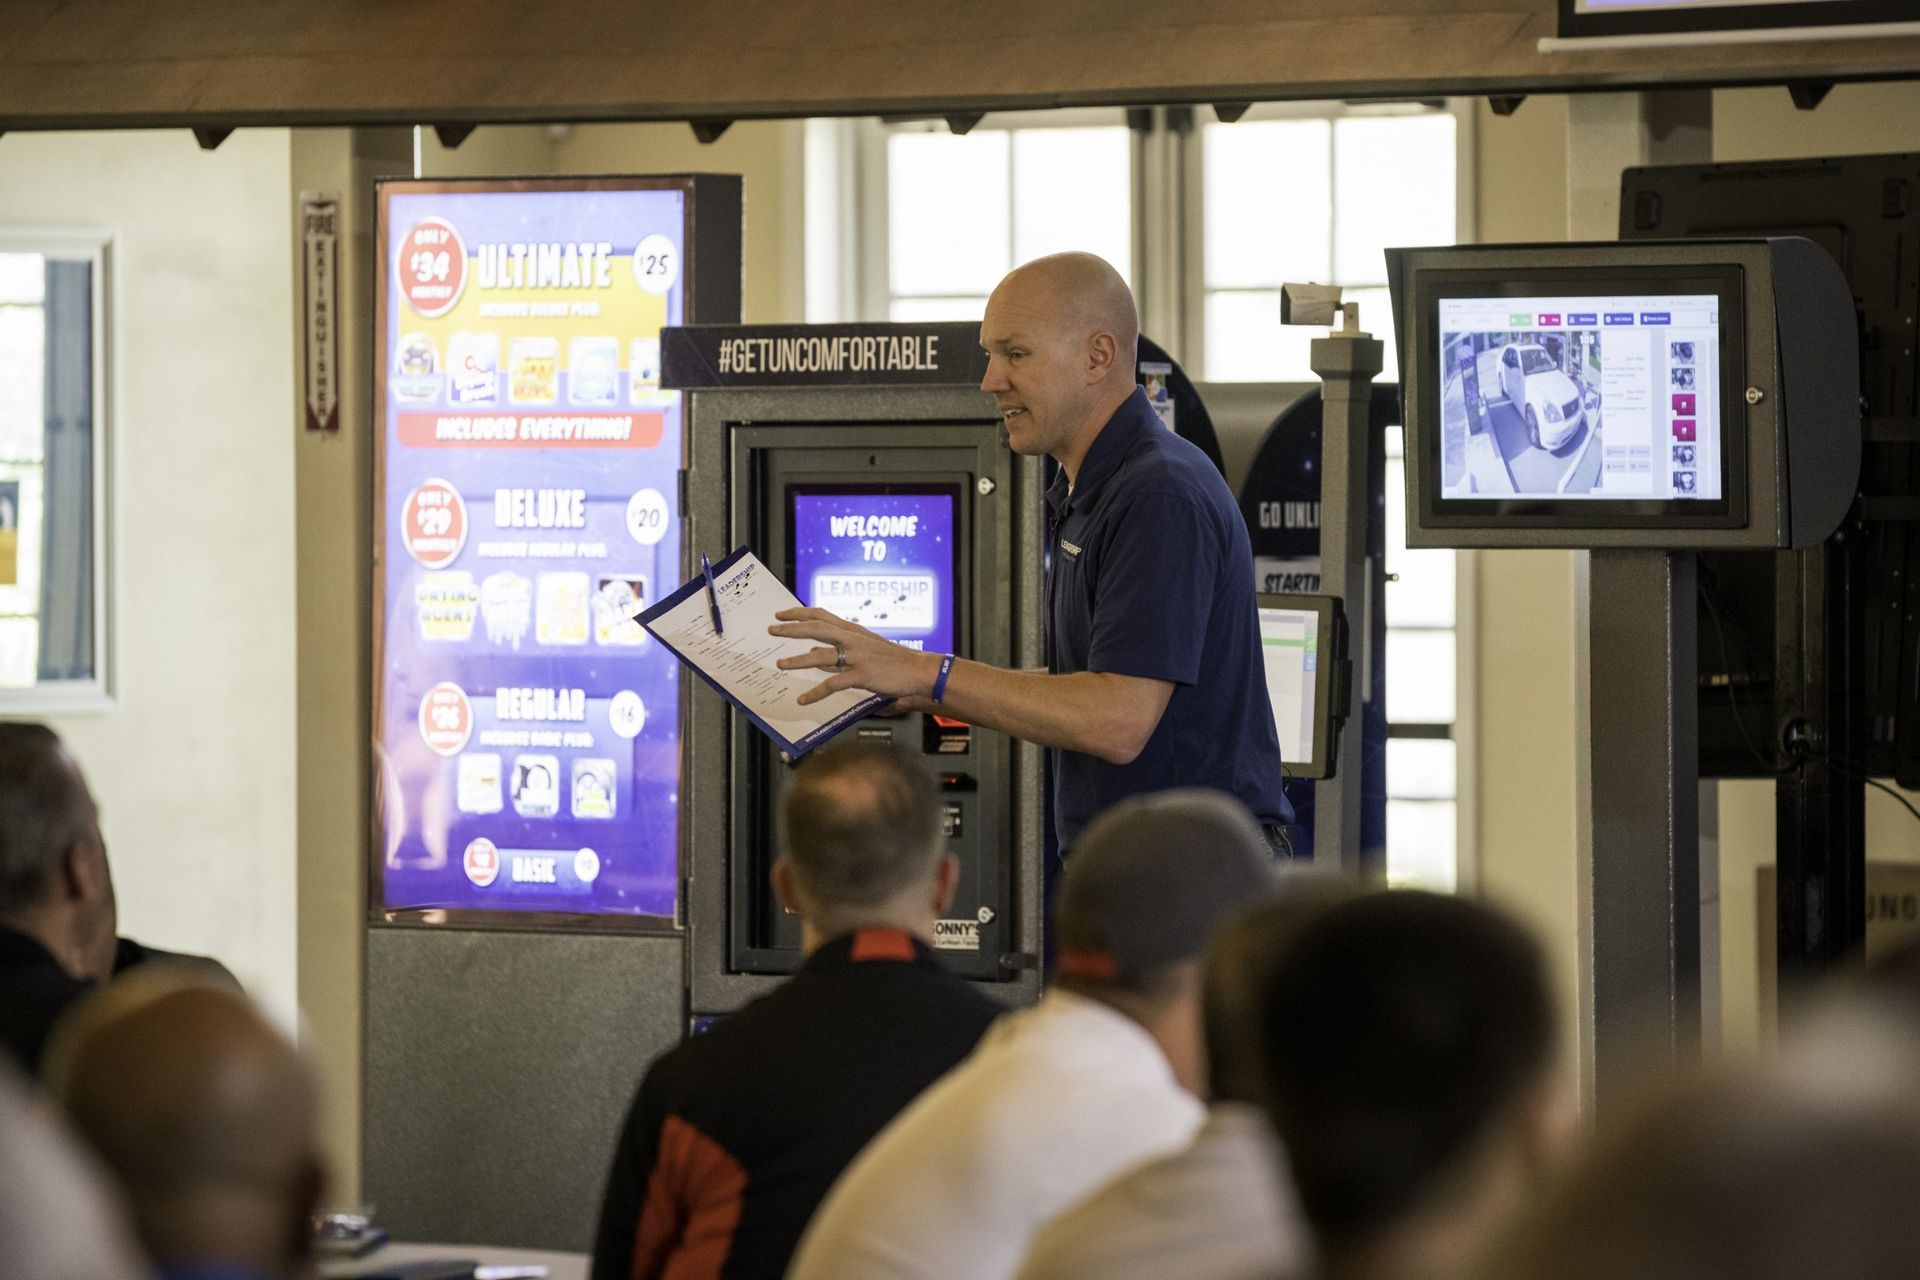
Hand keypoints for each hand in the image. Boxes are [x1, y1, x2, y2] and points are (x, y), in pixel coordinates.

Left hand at [769, 607, 939, 706]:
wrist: (920, 670)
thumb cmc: (895, 661)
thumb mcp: (866, 650)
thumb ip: (839, 652)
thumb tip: (814, 655)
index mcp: (853, 630)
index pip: (821, 614)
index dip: (799, 612)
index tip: (781, 613)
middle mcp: (853, 638)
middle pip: (815, 627)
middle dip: (791, 628)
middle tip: (771, 629)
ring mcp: (857, 656)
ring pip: (820, 655)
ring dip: (797, 660)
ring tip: (779, 664)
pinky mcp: (862, 675)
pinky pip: (833, 684)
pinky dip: (815, 693)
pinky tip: (803, 699)